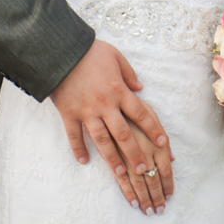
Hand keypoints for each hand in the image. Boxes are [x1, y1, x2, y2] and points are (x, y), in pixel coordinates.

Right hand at [50, 39, 171, 198]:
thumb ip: (129, 73)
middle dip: (135, 153)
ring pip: (101, 140)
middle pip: (124, 134)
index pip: (141, 113)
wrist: (60, 51)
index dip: (153, 129)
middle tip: (144, 169)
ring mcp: (86, 111)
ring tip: (119, 172)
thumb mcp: (115, 56)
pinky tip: (83, 161)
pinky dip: (78, 149)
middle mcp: (105, 104)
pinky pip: (74, 135)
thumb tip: (140, 88)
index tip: (163, 143)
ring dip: (111, 158)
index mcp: (119, 90)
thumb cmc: (90, 51)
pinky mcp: (69, 113)